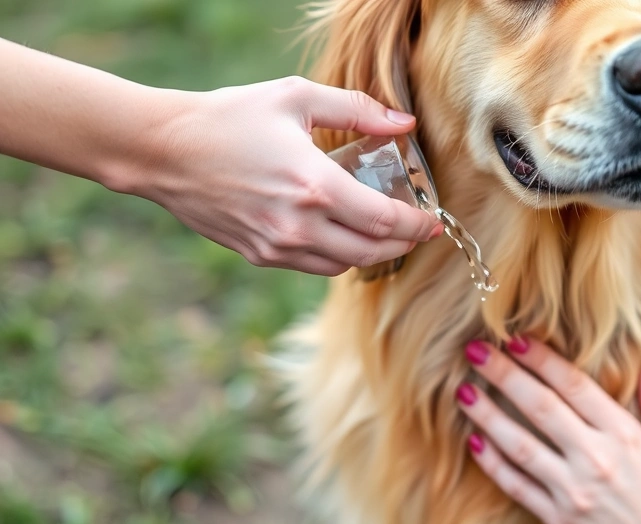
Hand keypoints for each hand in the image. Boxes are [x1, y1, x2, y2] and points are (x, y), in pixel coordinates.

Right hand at [120, 77, 440, 275]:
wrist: (164, 150)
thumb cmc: (230, 117)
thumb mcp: (296, 97)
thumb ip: (357, 109)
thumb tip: (404, 124)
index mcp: (315, 186)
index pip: (385, 221)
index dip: (416, 225)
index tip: (433, 220)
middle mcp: (299, 225)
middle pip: (372, 252)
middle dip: (404, 244)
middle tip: (419, 232)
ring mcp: (277, 246)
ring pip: (344, 266)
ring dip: (373, 254)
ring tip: (386, 235)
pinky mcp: (260, 255)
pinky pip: (314, 266)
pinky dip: (338, 257)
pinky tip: (345, 237)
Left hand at [457, 337, 640, 523]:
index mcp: (627, 437)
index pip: (576, 387)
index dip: (544, 359)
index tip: (518, 339)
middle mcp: (596, 460)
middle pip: (540, 407)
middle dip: (504, 375)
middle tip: (475, 351)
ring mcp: (574, 492)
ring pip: (520, 445)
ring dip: (487, 415)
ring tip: (463, 392)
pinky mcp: (560, 520)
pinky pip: (518, 487)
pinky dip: (493, 464)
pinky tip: (474, 441)